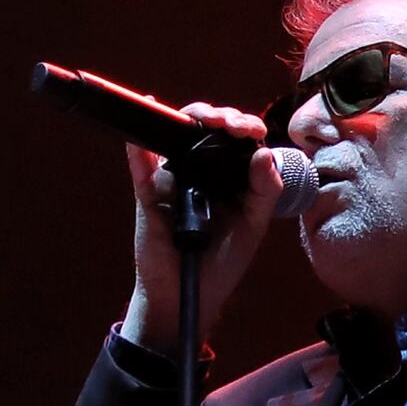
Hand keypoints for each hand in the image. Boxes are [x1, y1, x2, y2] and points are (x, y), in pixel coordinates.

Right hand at [118, 114, 294, 348]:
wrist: (189, 295)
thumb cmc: (223, 260)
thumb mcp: (253, 225)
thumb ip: (265, 191)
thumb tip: (264, 153)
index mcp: (229, 175)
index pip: (236, 138)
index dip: (245, 126)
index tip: (255, 131)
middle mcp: (199, 170)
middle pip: (206, 129)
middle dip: (222, 116)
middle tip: (234, 126)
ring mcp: (172, 178)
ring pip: (176, 136)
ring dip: (193, 118)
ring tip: (211, 120)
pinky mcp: (149, 192)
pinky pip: (142, 164)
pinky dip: (142, 142)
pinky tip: (149, 110)